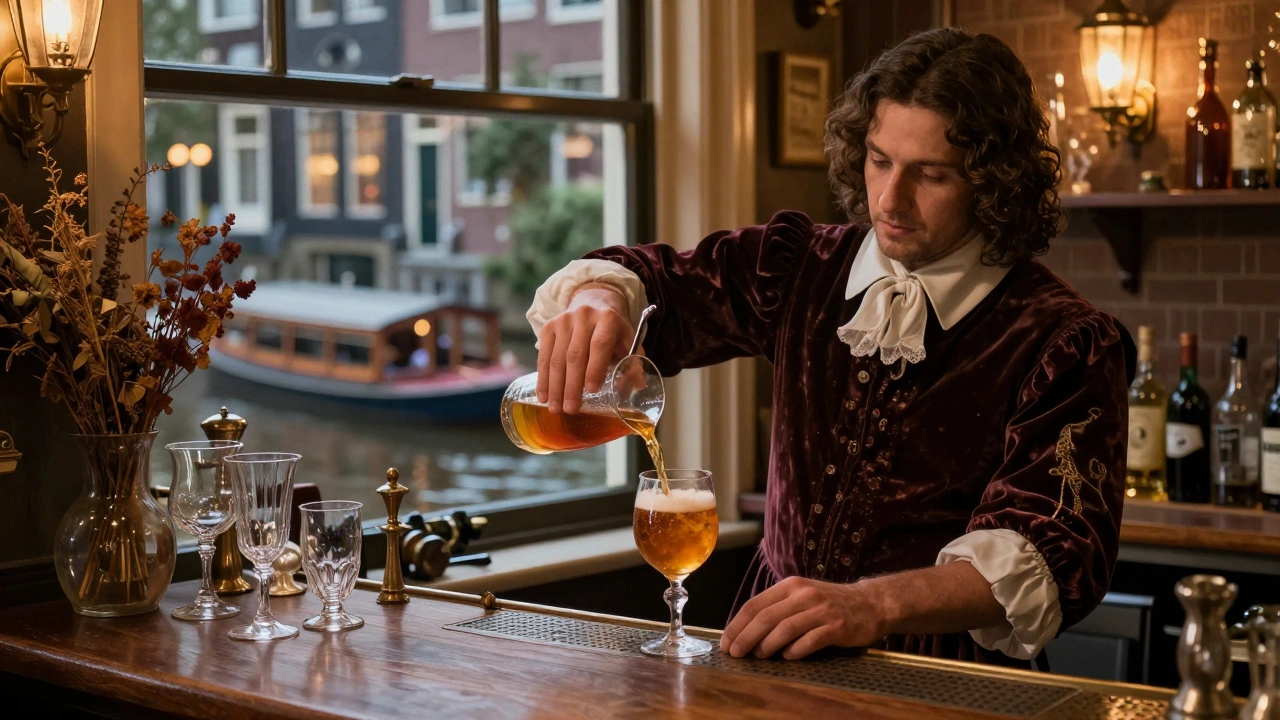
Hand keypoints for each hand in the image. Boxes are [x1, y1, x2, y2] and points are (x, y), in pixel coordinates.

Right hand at [536, 283, 633, 413]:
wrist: (592, 301)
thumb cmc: (613, 329)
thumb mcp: (628, 341)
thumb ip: (633, 363)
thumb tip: (638, 386)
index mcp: (608, 319)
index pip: (600, 345)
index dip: (595, 368)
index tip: (592, 390)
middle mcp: (584, 316)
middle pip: (575, 355)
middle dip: (572, 385)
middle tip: (571, 409)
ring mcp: (563, 320)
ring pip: (557, 358)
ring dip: (555, 386)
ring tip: (556, 408)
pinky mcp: (549, 326)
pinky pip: (544, 356)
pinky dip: (543, 378)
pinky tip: (544, 395)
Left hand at [720, 576, 887, 659]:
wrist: (871, 603)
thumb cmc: (830, 603)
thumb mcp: (802, 596)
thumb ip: (778, 608)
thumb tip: (745, 631)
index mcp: (791, 585)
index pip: (756, 604)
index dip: (737, 624)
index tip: (726, 642)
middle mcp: (804, 594)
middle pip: (766, 617)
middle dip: (746, 637)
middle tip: (735, 653)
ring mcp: (821, 610)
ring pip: (785, 628)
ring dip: (767, 645)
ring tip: (759, 656)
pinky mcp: (837, 626)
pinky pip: (810, 640)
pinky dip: (795, 651)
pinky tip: (788, 657)